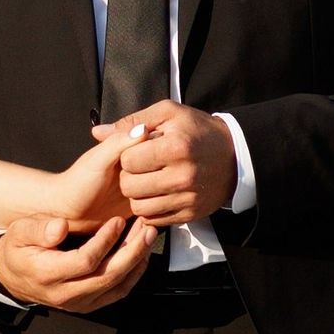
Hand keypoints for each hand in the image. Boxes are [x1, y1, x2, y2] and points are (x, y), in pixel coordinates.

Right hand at [0, 212, 155, 314]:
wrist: (12, 277)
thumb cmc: (18, 251)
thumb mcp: (19, 232)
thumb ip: (39, 228)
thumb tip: (60, 227)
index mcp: (47, 275)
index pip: (85, 261)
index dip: (105, 241)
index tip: (118, 221)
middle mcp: (65, 294)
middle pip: (108, 276)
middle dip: (132, 251)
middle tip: (146, 229)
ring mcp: (79, 303)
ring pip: (117, 286)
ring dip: (137, 261)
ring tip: (147, 237)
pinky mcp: (89, 304)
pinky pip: (117, 292)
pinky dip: (134, 273)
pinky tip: (140, 254)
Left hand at [98, 103, 239, 229]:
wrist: (236, 157)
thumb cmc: (198, 131)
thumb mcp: (169, 114)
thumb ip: (133, 121)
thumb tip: (97, 132)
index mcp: (175, 147)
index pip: (128, 160)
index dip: (127, 156)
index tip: (137, 152)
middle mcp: (182, 175)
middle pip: (130, 186)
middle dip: (128, 177)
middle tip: (139, 169)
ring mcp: (187, 198)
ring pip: (139, 207)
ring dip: (137, 196)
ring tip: (146, 182)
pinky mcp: (190, 214)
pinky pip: (155, 220)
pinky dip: (150, 210)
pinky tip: (156, 195)